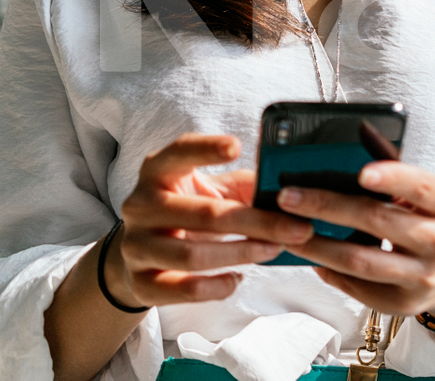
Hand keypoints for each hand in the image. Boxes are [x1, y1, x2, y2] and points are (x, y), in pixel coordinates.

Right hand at [108, 133, 315, 307]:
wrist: (145, 254)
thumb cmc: (192, 210)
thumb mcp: (213, 190)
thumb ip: (246, 186)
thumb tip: (292, 190)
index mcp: (158, 172)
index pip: (179, 152)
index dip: (207, 148)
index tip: (239, 146)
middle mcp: (140, 205)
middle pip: (204, 213)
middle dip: (257, 222)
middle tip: (298, 228)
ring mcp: (136, 246)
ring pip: (192, 255)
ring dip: (242, 253)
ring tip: (275, 249)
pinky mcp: (140, 283)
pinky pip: (183, 288)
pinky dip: (215, 287)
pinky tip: (238, 279)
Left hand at [277, 160, 434, 318]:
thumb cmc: (427, 219)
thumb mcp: (424, 194)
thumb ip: (394, 174)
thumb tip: (350, 146)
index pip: (421, 187)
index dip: (392, 178)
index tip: (361, 172)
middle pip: (378, 221)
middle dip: (328, 207)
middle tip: (289, 197)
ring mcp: (422, 276)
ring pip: (360, 261)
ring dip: (317, 246)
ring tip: (287, 232)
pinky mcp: (402, 303)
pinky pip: (357, 286)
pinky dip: (329, 270)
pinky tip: (311, 256)